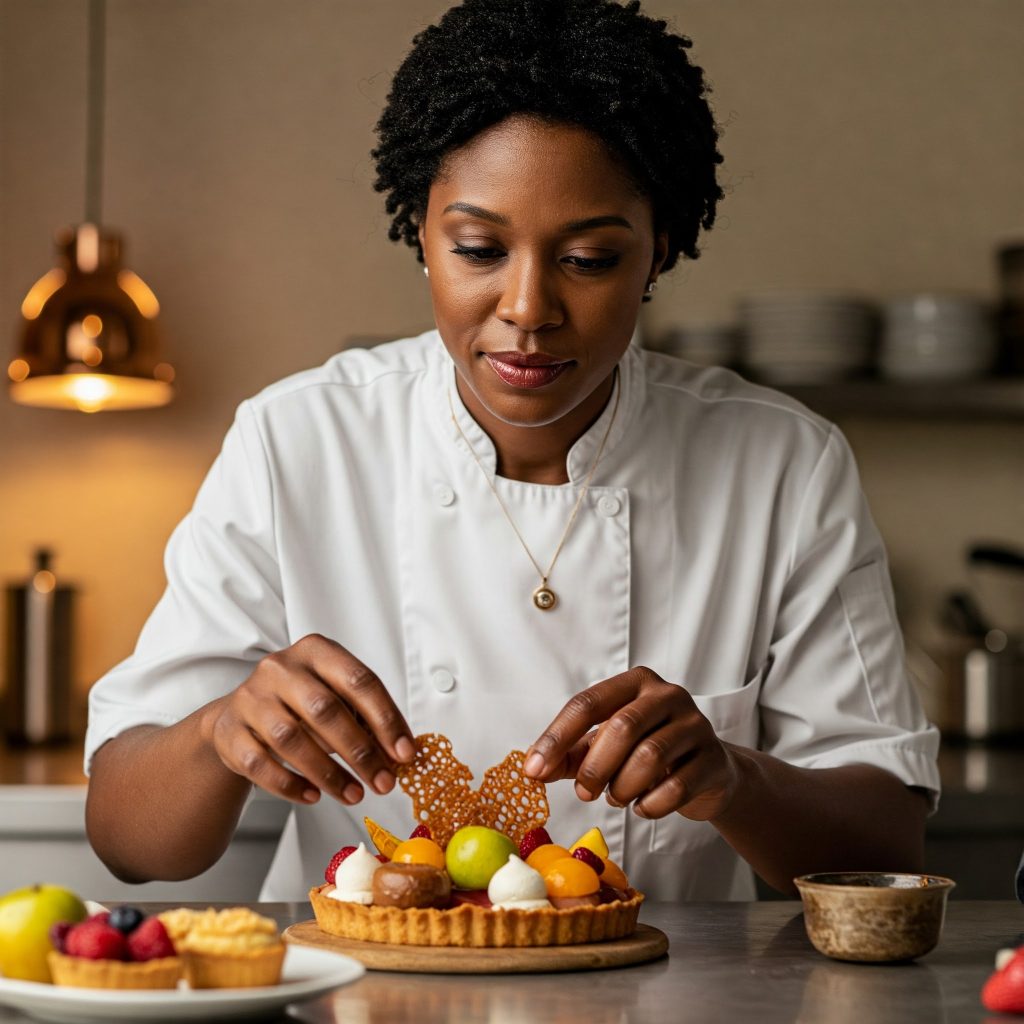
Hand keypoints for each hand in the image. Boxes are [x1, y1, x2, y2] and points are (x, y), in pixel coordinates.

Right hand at [204, 634, 414, 805]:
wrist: (238, 715)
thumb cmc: (300, 705)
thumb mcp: (334, 697)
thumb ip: (366, 718)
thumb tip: (400, 754)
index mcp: (316, 651)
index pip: (359, 680)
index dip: (386, 719)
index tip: (405, 753)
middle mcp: (280, 668)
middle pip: (326, 710)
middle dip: (361, 751)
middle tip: (384, 782)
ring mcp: (251, 698)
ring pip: (292, 739)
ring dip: (329, 773)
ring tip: (355, 796)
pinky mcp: (229, 731)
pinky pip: (260, 764)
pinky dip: (290, 785)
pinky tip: (314, 796)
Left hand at [524, 666, 740, 820]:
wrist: (708, 771)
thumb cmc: (648, 751)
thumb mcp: (605, 746)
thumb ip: (570, 754)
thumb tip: (533, 768)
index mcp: (635, 683)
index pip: (588, 703)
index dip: (557, 737)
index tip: (534, 769)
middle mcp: (667, 695)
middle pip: (621, 727)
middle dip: (595, 767)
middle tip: (584, 792)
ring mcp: (695, 725)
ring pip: (649, 757)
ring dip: (623, 787)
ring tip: (617, 797)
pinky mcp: (713, 758)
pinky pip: (676, 786)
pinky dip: (650, 804)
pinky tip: (643, 806)